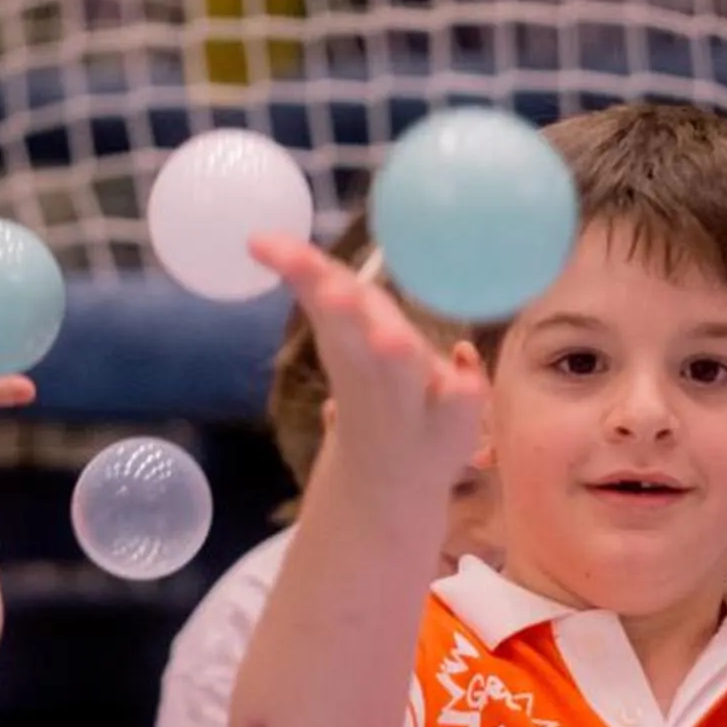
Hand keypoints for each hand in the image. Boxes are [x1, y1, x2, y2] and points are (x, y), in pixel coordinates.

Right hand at [250, 232, 488, 490]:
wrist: (385, 487)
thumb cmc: (369, 398)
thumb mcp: (345, 344)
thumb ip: (325, 293)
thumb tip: (264, 239)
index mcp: (345, 342)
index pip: (324, 294)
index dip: (300, 268)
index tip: (262, 241)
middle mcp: (372, 371)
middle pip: (354, 336)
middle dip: (343, 314)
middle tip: (330, 291)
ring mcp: (410, 401)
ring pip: (401, 373)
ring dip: (394, 354)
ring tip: (389, 339)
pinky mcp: (453, 422)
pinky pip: (461, 400)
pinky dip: (463, 384)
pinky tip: (465, 372)